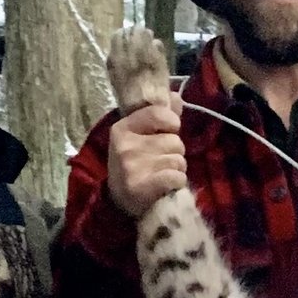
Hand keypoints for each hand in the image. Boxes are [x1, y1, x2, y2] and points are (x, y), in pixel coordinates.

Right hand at [106, 101, 189, 217]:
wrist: (119, 201)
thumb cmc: (135, 163)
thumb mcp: (140, 136)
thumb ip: (159, 116)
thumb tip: (175, 96)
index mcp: (122, 128)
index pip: (158, 112)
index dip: (172, 122)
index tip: (169, 131)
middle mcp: (125, 145)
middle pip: (174, 140)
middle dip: (175, 152)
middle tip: (161, 161)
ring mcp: (132, 167)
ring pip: (178, 160)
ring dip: (177, 168)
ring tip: (162, 173)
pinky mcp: (141, 187)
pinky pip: (176, 177)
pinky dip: (177, 182)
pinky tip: (166, 185)